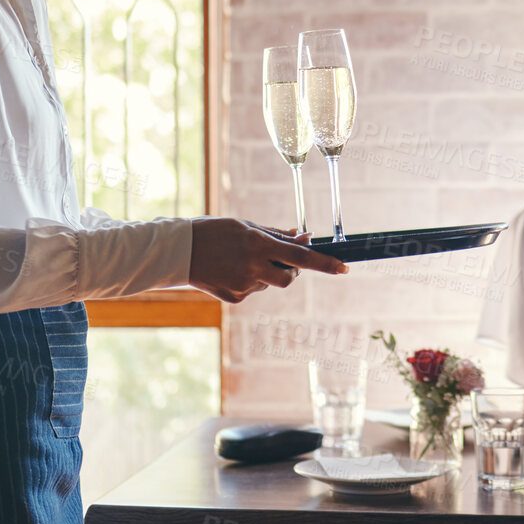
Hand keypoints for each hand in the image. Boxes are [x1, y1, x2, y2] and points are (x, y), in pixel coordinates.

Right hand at [188, 218, 347, 303]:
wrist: (179, 252)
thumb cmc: (214, 231)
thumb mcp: (246, 226)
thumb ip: (277, 235)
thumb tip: (305, 238)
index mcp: (258, 244)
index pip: (301, 257)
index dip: (325, 263)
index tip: (344, 268)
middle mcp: (253, 267)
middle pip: (290, 278)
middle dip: (292, 271)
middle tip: (280, 259)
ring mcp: (244, 285)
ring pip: (270, 283)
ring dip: (267, 273)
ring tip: (243, 260)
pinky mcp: (235, 297)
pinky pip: (254, 290)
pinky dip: (250, 280)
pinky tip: (230, 270)